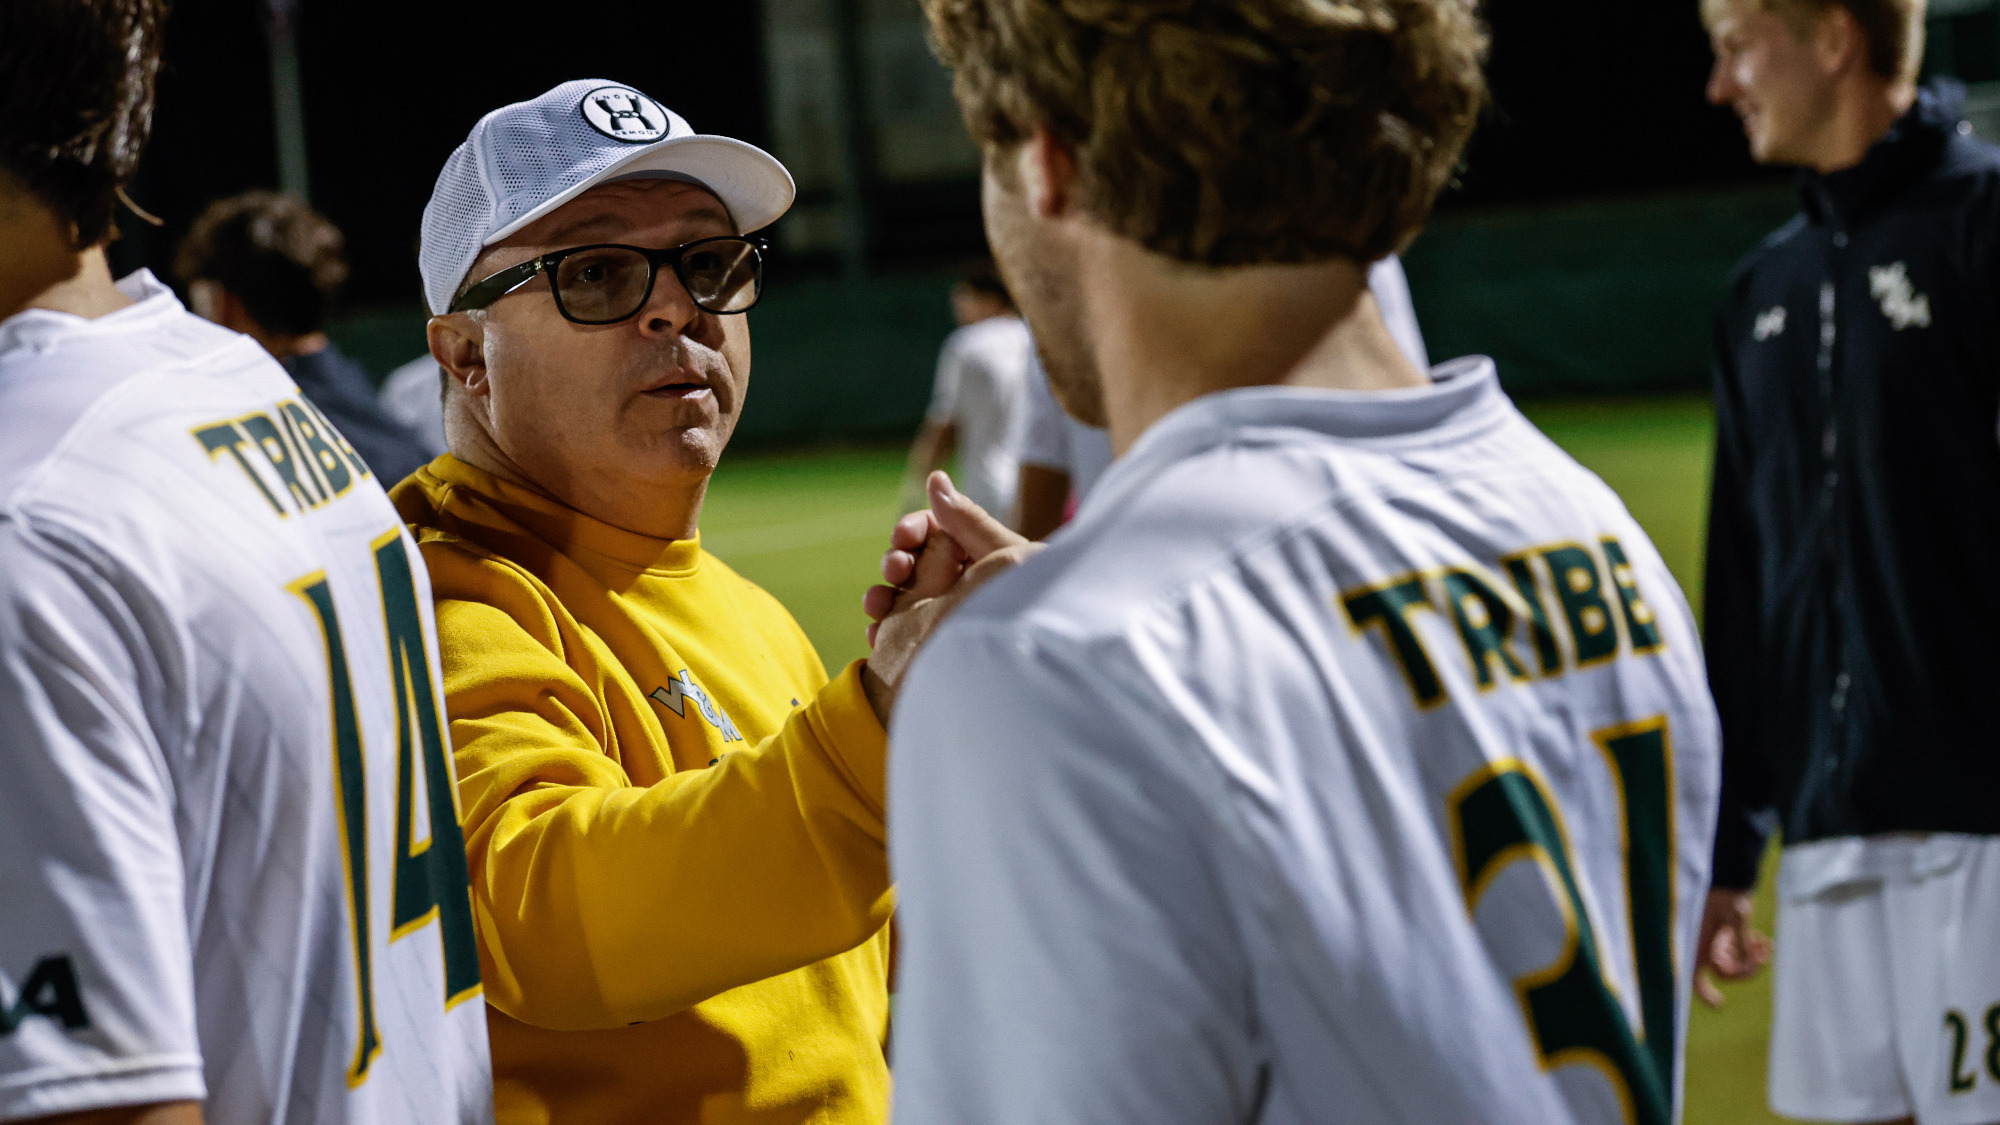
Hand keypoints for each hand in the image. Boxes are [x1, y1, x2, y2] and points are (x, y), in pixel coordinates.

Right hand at [864, 472, 1031, 643]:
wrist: (1038, 651)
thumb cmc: (1032, 597)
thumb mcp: (1005, 554)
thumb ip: (969, 519)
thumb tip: (935, 477)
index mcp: (970, 552)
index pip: (930, 530)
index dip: (912, 529)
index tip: (904, 536)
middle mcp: (953, 580)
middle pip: (909, 562)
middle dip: (894, 562)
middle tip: (895, 570)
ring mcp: (939, 612)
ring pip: (897, 598)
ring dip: (880, 597)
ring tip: (875, 607)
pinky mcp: (929, 643)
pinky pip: (899, 634)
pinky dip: (884, 632)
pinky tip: (878, 636)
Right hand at [1693, 888, 1770, 1007]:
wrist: (1730, 879)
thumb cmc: (1727, 895)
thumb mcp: (1736, 917)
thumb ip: (1742, 942)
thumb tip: (1749, 964)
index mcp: (1701, 946)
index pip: (1696, 977)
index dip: (1705, 993)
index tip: (1719, 1003)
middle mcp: (1707, 947)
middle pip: (1727, 973)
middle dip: (1747, 968)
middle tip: (1762, 957)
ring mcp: (1717, 943)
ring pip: (1737, 963)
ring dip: (1753, 958)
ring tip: (1765, 945)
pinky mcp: (1726, 936)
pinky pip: (1740, 952)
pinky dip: (1752, 949)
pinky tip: (1762, 939)